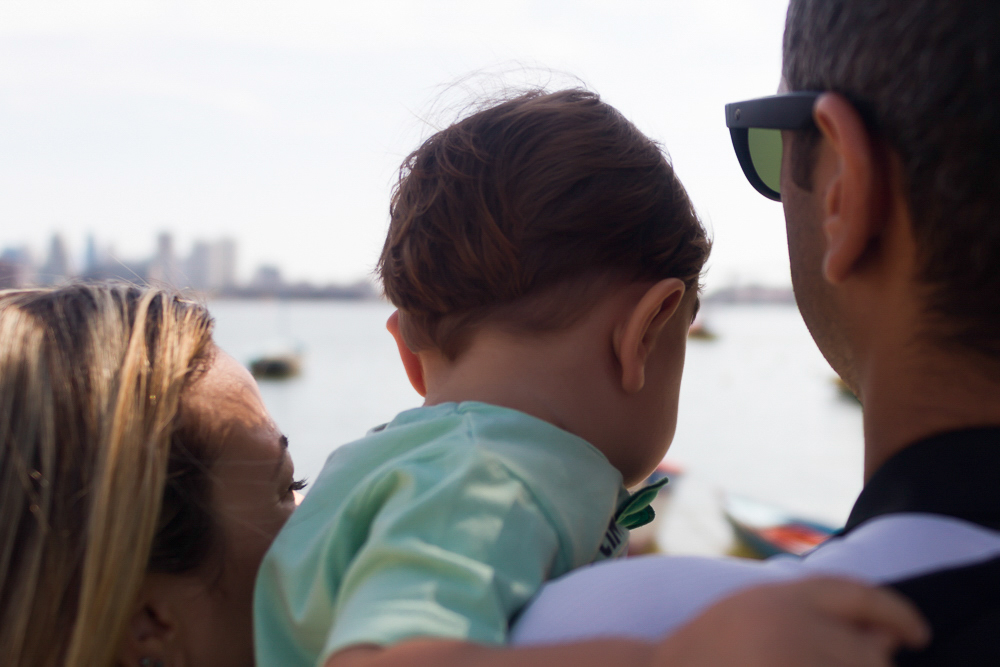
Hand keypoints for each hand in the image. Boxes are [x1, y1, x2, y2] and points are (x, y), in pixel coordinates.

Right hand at [652, 577, 929, 666]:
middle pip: (870, 650)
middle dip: (869, 664)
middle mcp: (793, 627)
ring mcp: (793, 664)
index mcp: (783, 596)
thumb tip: (889, 638)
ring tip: (805, 664)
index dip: (898, 614)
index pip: (862, 596)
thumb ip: (815, 615)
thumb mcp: (756, 613)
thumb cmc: (706, 651)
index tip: (918, 636)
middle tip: (847, 665)